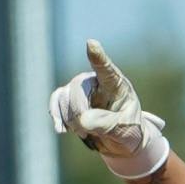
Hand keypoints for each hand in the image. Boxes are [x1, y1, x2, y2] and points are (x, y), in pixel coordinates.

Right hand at [47, 40, 169, 178]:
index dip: (97, 56)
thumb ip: (105, 124)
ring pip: (64, 96)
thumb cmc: (127, 130)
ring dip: (69, 119)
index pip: (105, 68)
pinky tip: (60, 129)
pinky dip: (56, 115)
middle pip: (77, 88)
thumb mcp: (125, 131)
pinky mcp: (70, 99)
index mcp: (115, 84)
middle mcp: (96, 81)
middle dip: (78, 113)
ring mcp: (81, 88)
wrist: (120, 139)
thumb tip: (82, 120)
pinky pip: (56, 100)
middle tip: (85, 132)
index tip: (91, 44)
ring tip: (83, 133)